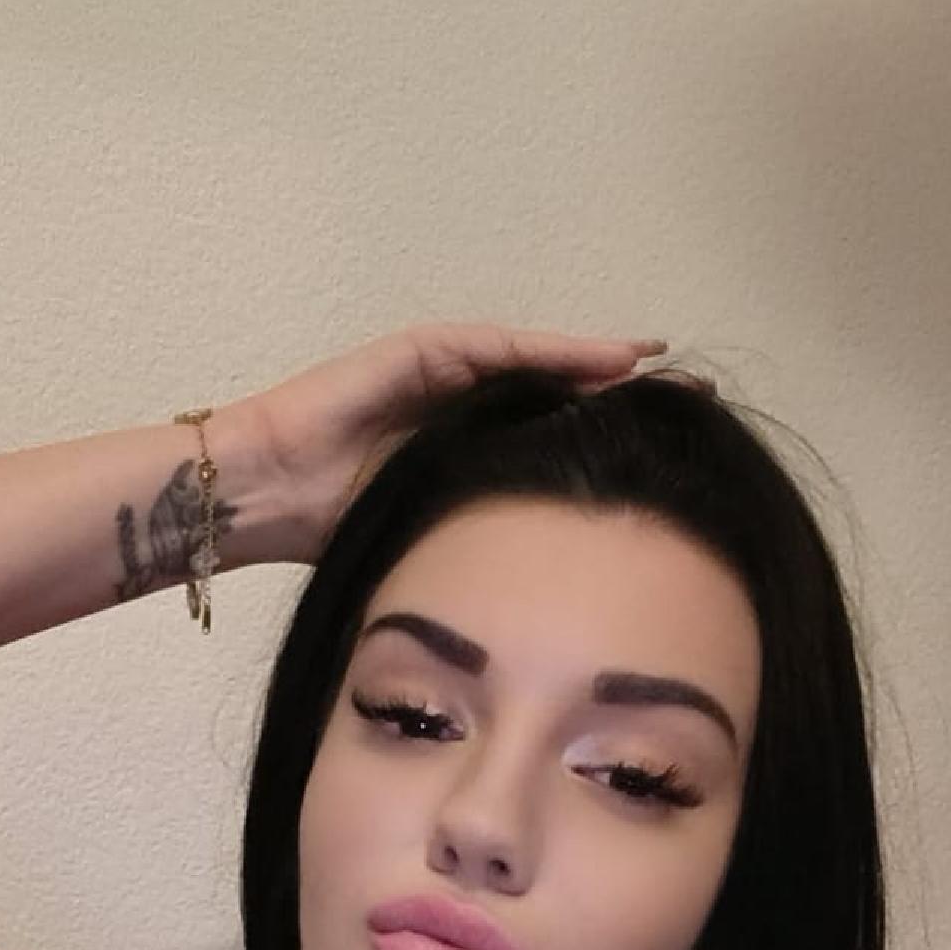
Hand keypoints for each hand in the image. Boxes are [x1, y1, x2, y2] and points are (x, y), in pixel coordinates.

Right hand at [226, 320, 667, 564]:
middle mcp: (459, 404)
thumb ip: (483, 544)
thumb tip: (554, 602)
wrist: (258, 494)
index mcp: (465, 451)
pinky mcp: (419, 352)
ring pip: (536, 361)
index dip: (606, 443)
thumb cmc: (329, 529)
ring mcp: (440, 371)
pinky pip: (499, 347)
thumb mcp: (433, 540)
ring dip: (599, 361)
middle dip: (619, 394)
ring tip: (659, 365)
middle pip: (555, 391)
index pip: (550, 439)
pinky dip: (552, 351)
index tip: (672, 456)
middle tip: (693, 397)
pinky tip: (605, 358)